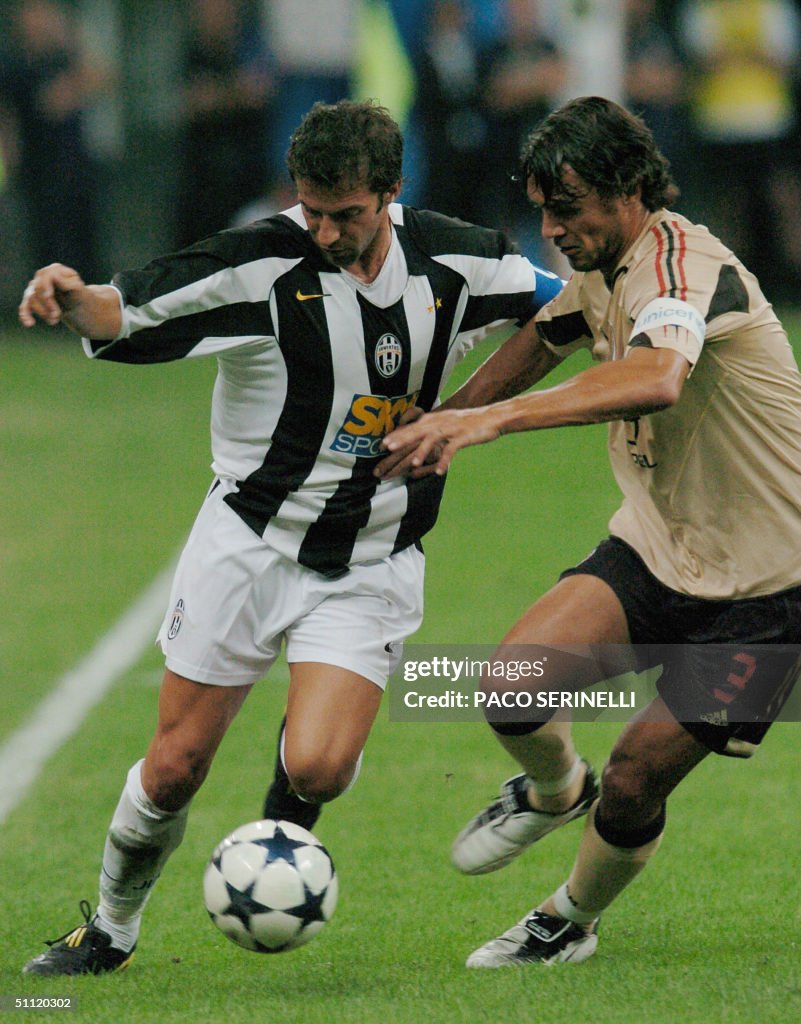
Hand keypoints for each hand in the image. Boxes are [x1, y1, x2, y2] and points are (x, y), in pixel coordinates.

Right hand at [19, 264, 84, 327]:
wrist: (79, 305)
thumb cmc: (80, 295)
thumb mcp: (79, 289)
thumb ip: (67, 283)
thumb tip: (54, 276)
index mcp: (56, 269)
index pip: (45, 277)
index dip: (46, 288)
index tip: (49, 297)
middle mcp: (43, 275)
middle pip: (37, 289)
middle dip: (47, 304)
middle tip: (57, 316)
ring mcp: (36, 286)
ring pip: (31, 299)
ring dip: (42, 312)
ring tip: (54, 321)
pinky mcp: (32, 299)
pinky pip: (25, 306)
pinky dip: (25, 314)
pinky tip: (29, 323)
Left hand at [376, 406, 502, 479]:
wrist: (491, 417)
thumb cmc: (467, 423)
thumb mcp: (445, 424)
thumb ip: (430, 431)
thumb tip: (416, 443)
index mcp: (433, 420)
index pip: (410, 428)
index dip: (395, 437)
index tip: (381, 446)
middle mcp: (439, 422)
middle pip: (416, 432)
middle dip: (401, 441)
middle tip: (387, 450)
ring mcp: (451, 429)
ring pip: (432, 439)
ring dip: (422, 451)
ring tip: (413, 464)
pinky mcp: (463, 436)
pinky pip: (452, 449)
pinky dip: (445, 460)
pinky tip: (440, 472)